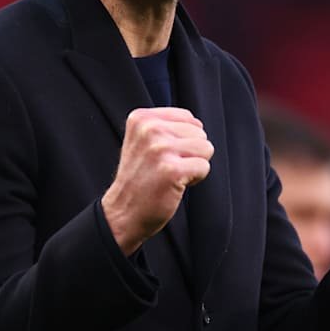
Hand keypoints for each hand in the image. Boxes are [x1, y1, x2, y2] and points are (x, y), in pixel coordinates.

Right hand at [101, 108, 213, 253]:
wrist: (123, 212)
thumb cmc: (139, 178)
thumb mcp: (142, 141)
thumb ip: (165, 126)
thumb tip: (198, 125)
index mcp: (141, 118)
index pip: (188, 118)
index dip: (182, 139)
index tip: (162, 155)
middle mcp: (149, 129)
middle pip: (199, 132)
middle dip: (189, 152)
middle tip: (165, 167)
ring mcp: (160, 149)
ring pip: (205, 148)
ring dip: (193, 165)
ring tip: (170, 175)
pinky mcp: (172, 170)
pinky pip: (204, 167)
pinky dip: (195, 179)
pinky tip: (174, 184)